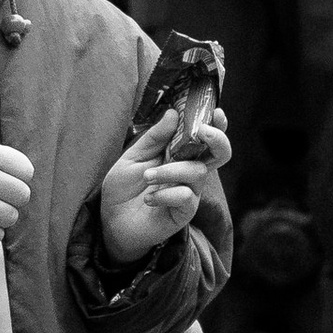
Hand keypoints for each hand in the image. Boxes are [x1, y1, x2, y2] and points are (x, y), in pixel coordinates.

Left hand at [98, 112, 230, 261]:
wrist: (112, 220)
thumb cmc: (124, 188)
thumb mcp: (133, 157)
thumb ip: (154, 137)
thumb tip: (173, 113)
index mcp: (180, 154)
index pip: (205, 137)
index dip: (216, 125)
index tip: (217, 112)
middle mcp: (189, 171)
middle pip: (220, 153)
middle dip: (217, 139)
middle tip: (202, 132)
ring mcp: (190, 192)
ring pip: (197, 172)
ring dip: (170, 170)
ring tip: (146, 178)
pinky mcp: (184, 212)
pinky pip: (186, 196)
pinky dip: (165, 194)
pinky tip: (150, 199)